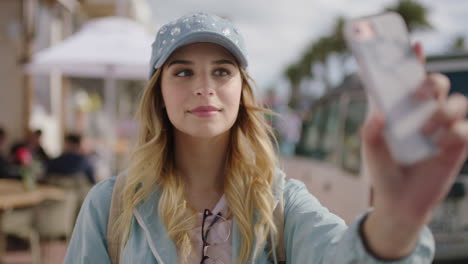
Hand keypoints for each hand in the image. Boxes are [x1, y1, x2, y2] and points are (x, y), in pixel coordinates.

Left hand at [361, 42, 467, 258]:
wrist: (399, 203)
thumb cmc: (383, 172)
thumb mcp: (371, 151)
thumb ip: (371, 131)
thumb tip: (379, 113)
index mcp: (402, 111)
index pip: (409, 81)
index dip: (413, 61)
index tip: (414, 46)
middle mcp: (423, 115)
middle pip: (438, 84)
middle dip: (433, 82)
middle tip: (421, 94)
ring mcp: (442, 130)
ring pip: (458, 103)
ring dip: (444, 111)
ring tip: (426, 131)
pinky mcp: (456, 147)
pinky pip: (466, 129)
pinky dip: (455, 132)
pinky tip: (440, 145)